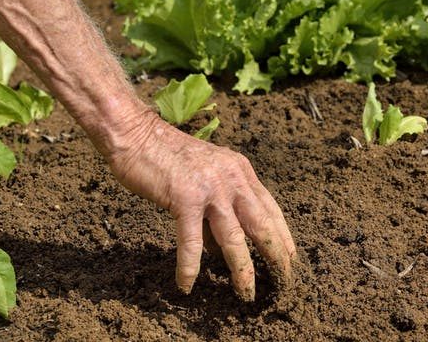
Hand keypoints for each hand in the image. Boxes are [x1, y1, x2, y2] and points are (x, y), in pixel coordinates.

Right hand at [106, 111, 295, 300]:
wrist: (136, 133)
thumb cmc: (166, 155)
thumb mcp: (205, 174)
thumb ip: (218, 205)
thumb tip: (218, 246)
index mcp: (240, 170)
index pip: (271, 208)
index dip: (283, 236)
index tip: (291, 258)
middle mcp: (232, 178)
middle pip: (262, 225)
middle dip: (276, 257)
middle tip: (284, 282)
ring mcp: (210, 188)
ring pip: (234, 238)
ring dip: (242, 271)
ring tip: (246, 294)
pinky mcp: (184, 198)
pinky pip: (191, 242)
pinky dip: (189, 267)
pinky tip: (186, 286)